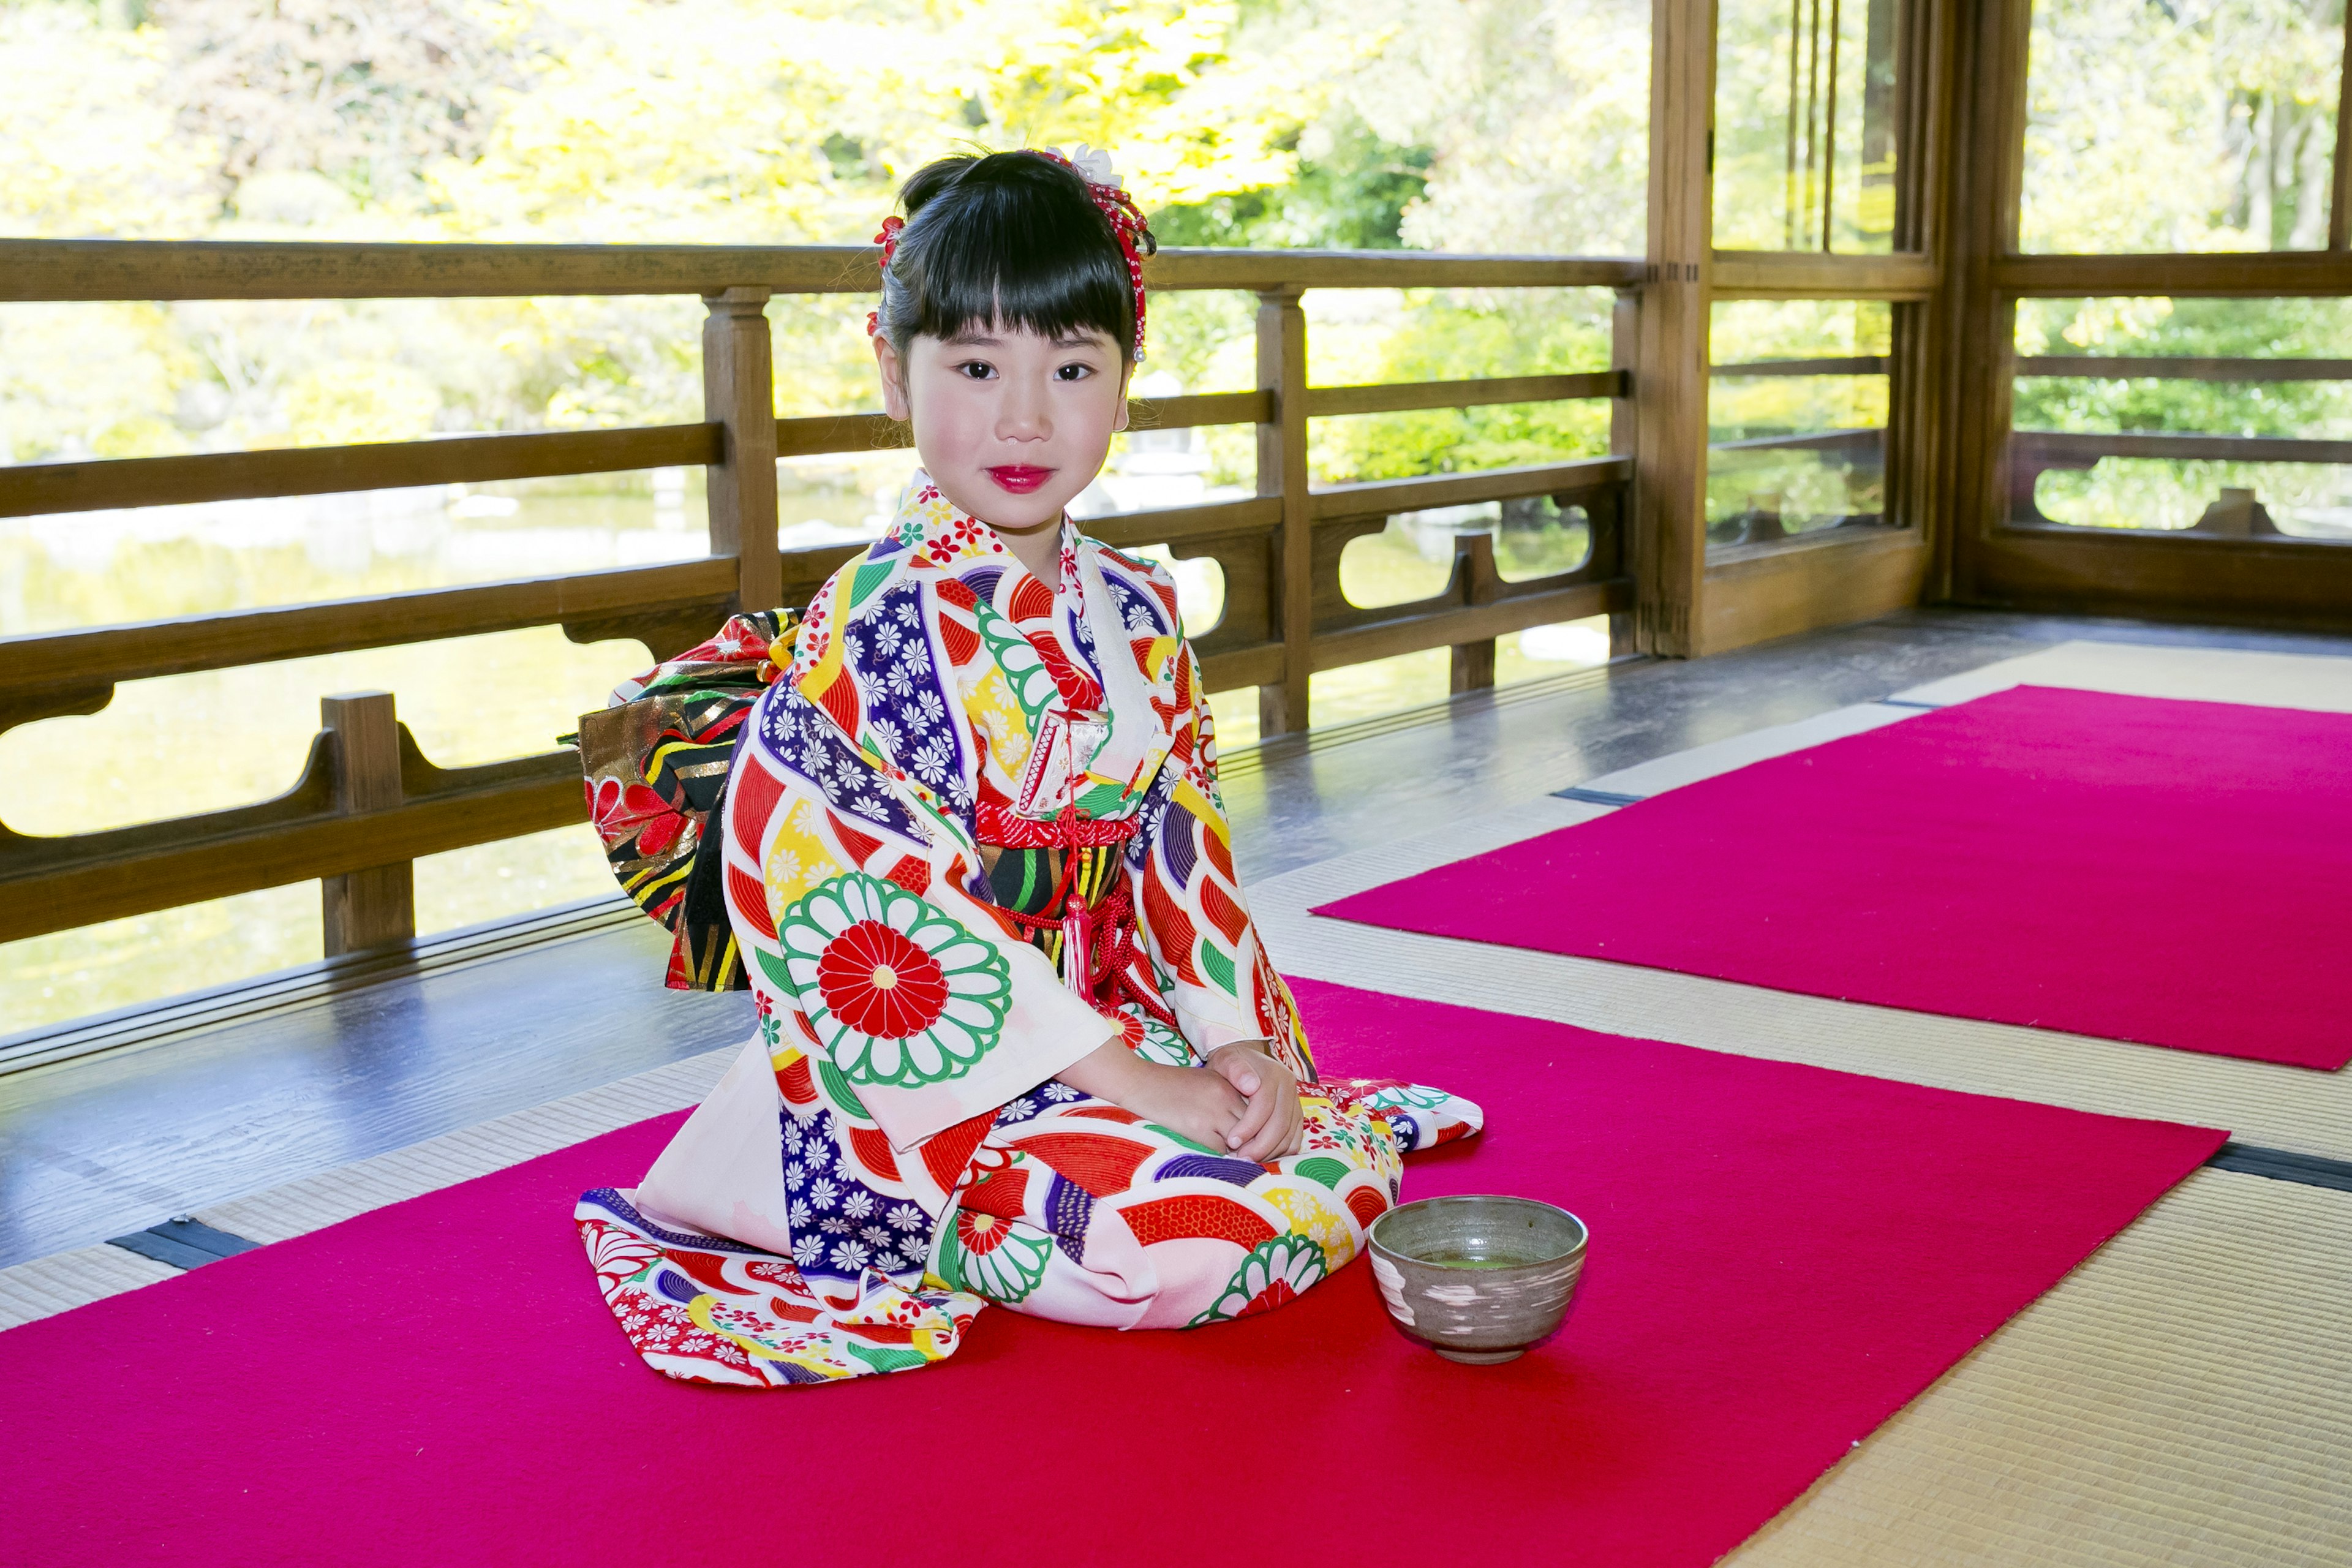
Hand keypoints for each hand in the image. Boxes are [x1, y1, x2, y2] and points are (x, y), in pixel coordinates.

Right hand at [1059, 1041, 1246, 1152]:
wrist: (1138, 1082)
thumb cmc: (1168, 1086)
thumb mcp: (1204, 1083)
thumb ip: (1225, 1100)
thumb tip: (1242, 1129)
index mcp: (1228, 1084)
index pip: (1256, 1112)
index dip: (1256, 1131)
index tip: (1253, 1144)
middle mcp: (1225, 1096)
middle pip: (1253, 1127)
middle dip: (1252, 1144)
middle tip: (1248, 1159)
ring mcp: (1212, 1112)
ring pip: (1241, 1141)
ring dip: (1238, 1154)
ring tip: (1233, 1163)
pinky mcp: (1197, 1128)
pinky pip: (1220, 1151)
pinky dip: (1220, 1159)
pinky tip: (1214, 1162)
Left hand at [1206, 1042, 1303, 1161]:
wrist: (1246, 1058)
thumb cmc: (1231, 1063)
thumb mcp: (1227, 1060)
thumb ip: (1236, 1070)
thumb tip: (1251, 1086)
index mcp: (1273, 1074)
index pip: (1264, 1106)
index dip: (1249, 1127)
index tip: (1231, 1141)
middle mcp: (1289, 1086)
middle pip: (1280, 1123)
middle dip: (1260, 1145)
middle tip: (1240, 1158)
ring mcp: (1296, 1100)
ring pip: (1290, 1134)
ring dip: (1270, 1151)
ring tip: (1248, 1159)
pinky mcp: (1297, 1113)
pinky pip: (1295, 1138)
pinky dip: (1281, 1151)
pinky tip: (1262, 1156)